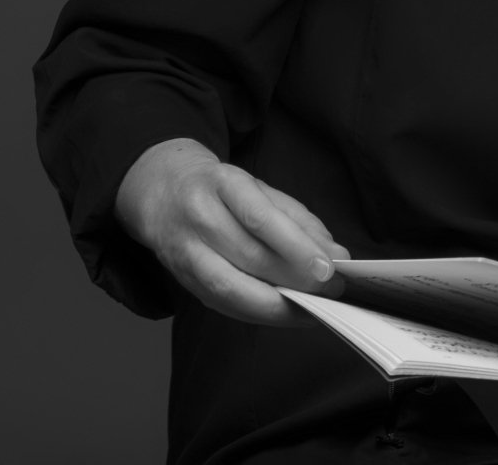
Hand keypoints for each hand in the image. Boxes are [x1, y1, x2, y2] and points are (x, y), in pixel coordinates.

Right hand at [114, 137, 348, 325]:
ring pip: (231, 288)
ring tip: (313, 309)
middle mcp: (200, 217)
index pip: (261, 218)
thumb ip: (300, 221)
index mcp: (224, 183)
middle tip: (332, 292)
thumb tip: (336, 256)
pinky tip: (286, 313)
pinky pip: (223, 304)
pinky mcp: (182, 281)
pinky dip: (258, 313)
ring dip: (277, 306)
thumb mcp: (262, 190)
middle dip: (295, 281)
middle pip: (248, 257)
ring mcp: (185, 251)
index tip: (328, 269)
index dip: (296, 247)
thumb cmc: (224, 192)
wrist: (162, 193)